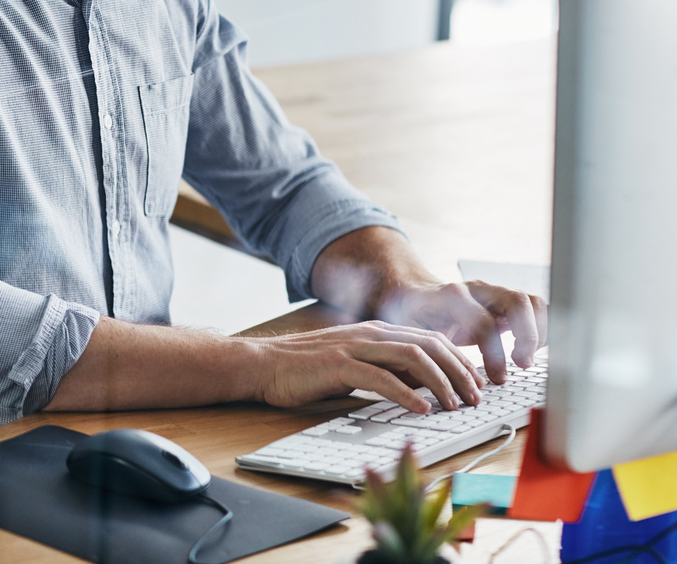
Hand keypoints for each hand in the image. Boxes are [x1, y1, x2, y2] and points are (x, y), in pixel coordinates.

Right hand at [249, 320, 484, 413]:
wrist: (263, 364)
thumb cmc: (306, 368)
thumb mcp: (355, 364)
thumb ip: (387, 368)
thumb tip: (425, 386)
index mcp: (376, 331)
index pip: (431, 339)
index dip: (459, 361)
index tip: (476, 384)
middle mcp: (370, 333)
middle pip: (429, 345)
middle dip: (459, 372)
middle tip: (476, 398)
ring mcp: (355, 347)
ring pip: (412, 358)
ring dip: (440, 383)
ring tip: (455, 405)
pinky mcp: (339, 365)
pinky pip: (381, 377)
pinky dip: (406, 394)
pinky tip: (421, 409)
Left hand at [381, 280, 548, 383]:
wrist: (411, 292)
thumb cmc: (409, 316)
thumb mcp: (408, 332)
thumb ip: (422, 352)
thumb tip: (432, 382)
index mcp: (451, 296)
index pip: (485, 322)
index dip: (495, 352)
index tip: (498, 378)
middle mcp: (477, 289)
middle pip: (517, 301)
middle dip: (528, 335)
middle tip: (523, 364)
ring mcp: (494, 292)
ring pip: (531, 301)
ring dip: (539, 331)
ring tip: (527, 359)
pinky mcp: (505, 301)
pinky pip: (535, 307)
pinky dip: (541, 328)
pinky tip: (529, 351)